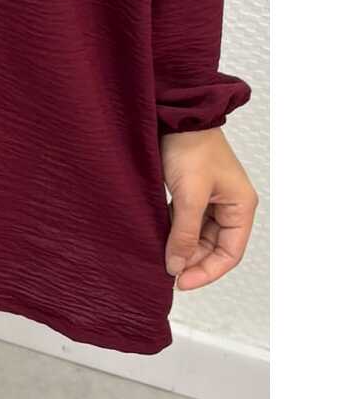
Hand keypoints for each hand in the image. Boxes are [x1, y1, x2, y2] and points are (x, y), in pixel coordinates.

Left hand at [160, 127, 258, 290]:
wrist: (176, 116)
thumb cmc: (191, 149)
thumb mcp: (190, 196)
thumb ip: (184, 233)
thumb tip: (176, 266)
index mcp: (240, 207)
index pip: (230, 253)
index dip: (207, 272)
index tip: (180, 282)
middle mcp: (229, 206)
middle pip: (213, 248)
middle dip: (191, 262)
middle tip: (166, 273)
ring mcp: (209, 200)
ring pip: (197, 237)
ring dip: (181, 249)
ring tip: (159, 259)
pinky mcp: (190, 194)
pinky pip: (184, 223)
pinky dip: (173, 234)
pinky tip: (157, 241)